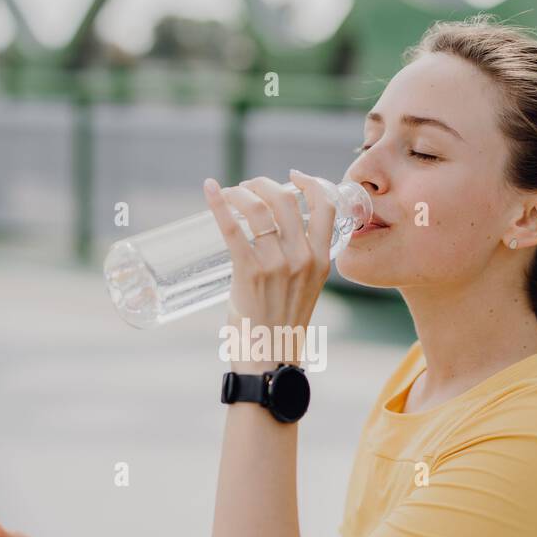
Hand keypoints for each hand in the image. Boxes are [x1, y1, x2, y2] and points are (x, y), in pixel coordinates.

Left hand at [204, 170, 335, 373]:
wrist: (269, 359)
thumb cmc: (281, 325)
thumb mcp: (305, 288)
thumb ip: (298, 260)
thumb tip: (272, 233)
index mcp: (321, 260)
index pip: (326, 206)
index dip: (310, 183)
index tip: (293, 176)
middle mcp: (303, 258)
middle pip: (286, 200)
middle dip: (264, 184)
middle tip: (249, 187)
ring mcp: (276, 264)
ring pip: (259, 208)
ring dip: (242, 192)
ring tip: (233, 192)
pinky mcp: (249, 272)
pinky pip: (231, 228)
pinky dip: (219, 203)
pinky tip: (210, 189)